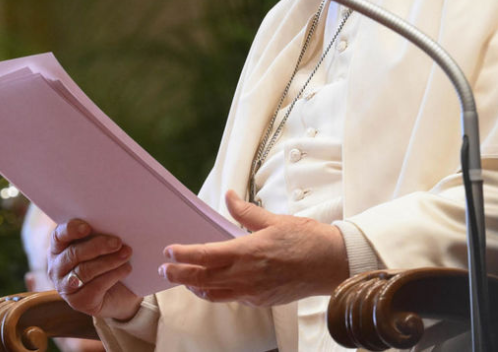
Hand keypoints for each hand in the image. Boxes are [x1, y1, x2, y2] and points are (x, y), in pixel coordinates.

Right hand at [48, 219, 141, 320]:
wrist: (120, 294)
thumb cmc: (107, 262)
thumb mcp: (101, 246)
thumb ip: (99, 235)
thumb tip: (113, 225)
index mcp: (58, 248)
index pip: (59, 235)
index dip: (71, 230)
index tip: (88, 227)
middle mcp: (57, 267)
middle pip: (73, 254)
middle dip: (97, 246)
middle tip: (118, 242)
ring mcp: (65, 287)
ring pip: (84, 270)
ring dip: (108, 261)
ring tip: (126, 254)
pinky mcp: (78, 302)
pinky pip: (95, 287)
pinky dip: (113, 275)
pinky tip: (126, 269)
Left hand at [160, 190, 349, 306]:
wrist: (333, 264)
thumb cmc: (306, 240)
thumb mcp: (273, 220)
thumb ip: (245, 212)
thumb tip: (227, 196)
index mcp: (247, 252)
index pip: (206, 255)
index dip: (184, 254)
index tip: (169, 251)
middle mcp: (247, 276)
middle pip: (203, 278)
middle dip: (180, 274)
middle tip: (164, 270)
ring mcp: (254, 292)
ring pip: (215, 294)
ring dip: (196, 287)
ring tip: (184, 280)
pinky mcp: (262, 301)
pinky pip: (234, 298)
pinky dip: (218, 293)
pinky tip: (214, 286)